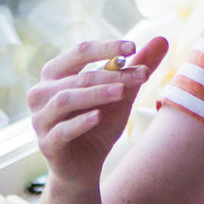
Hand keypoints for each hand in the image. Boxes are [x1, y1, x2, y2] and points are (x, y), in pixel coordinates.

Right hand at [29, 35, 168, 185]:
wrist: (86, 164)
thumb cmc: (100, 122)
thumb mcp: (122, 93)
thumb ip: (138, 67)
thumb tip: (162, 39)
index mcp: (56, 74)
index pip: (80, 52)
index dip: (106, 48)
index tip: (132, 47)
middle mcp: (42, 93)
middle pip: (77, 77)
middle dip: (111, 75)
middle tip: (140, 76)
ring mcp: (41, 119)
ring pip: (65, 99)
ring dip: (96, 93)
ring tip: (121, 92)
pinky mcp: (47, 144)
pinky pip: (61, 130)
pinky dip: (80, 122)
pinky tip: (98, 116)